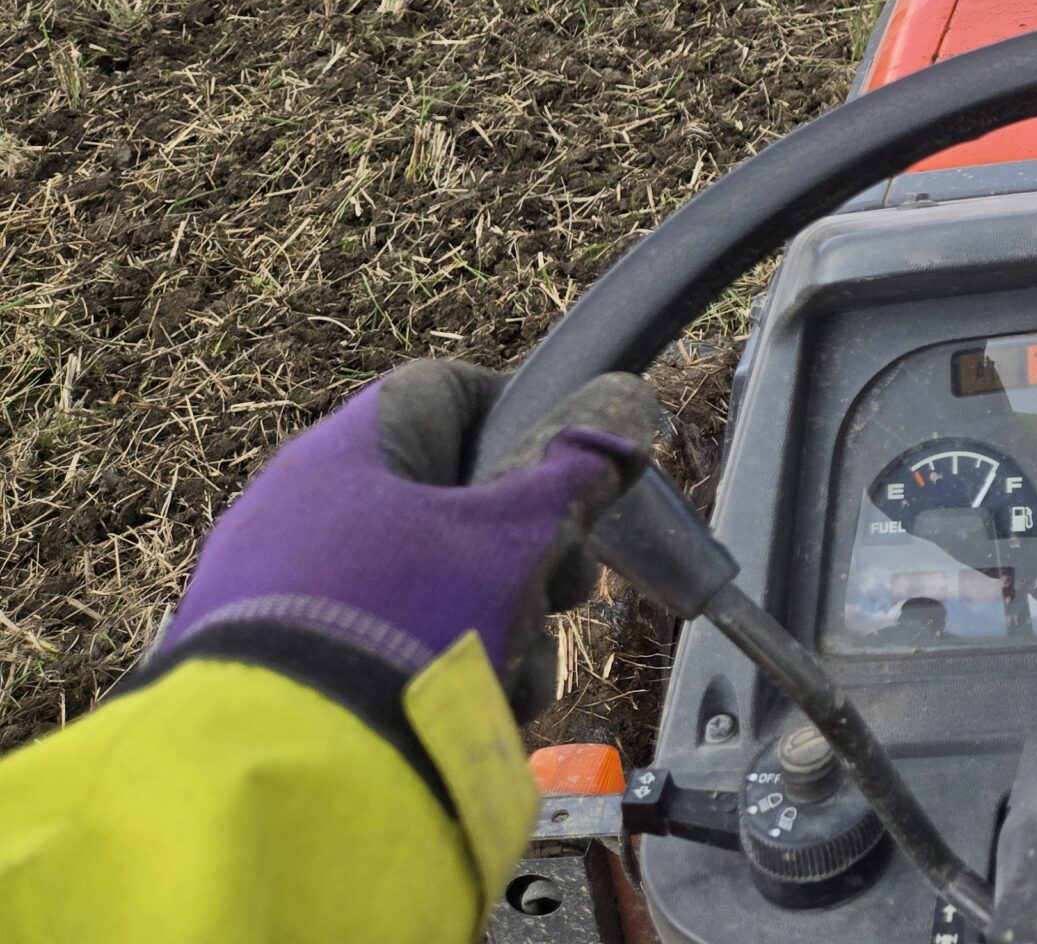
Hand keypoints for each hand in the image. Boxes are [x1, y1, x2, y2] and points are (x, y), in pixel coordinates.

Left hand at [164, 360, 659, 718]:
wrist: (284, 782)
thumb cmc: (411, 623)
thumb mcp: (516, 537)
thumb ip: (578, 465)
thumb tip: (624, 400)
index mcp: (344, 454)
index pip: (448, 393)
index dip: (525, 418)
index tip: (574, 474)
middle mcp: (297, 511)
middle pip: (446, 502)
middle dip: (526, 549)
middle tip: (565, 591)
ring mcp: (275, 598)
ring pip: (423, 585)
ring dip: (493, 621)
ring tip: (519, 675)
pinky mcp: (271, 678)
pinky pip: (377, 648)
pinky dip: (434, 671)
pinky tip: (469, 714)